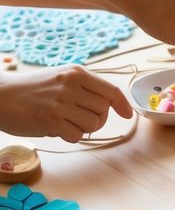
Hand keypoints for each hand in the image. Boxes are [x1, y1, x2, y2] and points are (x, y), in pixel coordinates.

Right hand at [0, 64, 131, 141]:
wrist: (0, 96)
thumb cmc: (32, 89)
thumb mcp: (60, 77)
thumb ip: (85, 87)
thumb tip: (111, 104)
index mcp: (76, 72)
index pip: (110, 90)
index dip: (122, 104)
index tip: (126, 114)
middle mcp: (71, 85)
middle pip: (104, 110)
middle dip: (97, 118)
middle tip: (77, 118)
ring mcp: (61, 103)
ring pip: (94, 124)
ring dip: (83, 128)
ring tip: (65, 121)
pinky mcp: (51, 120)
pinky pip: (77, 136)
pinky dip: (71, 136)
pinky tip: (57, 128)